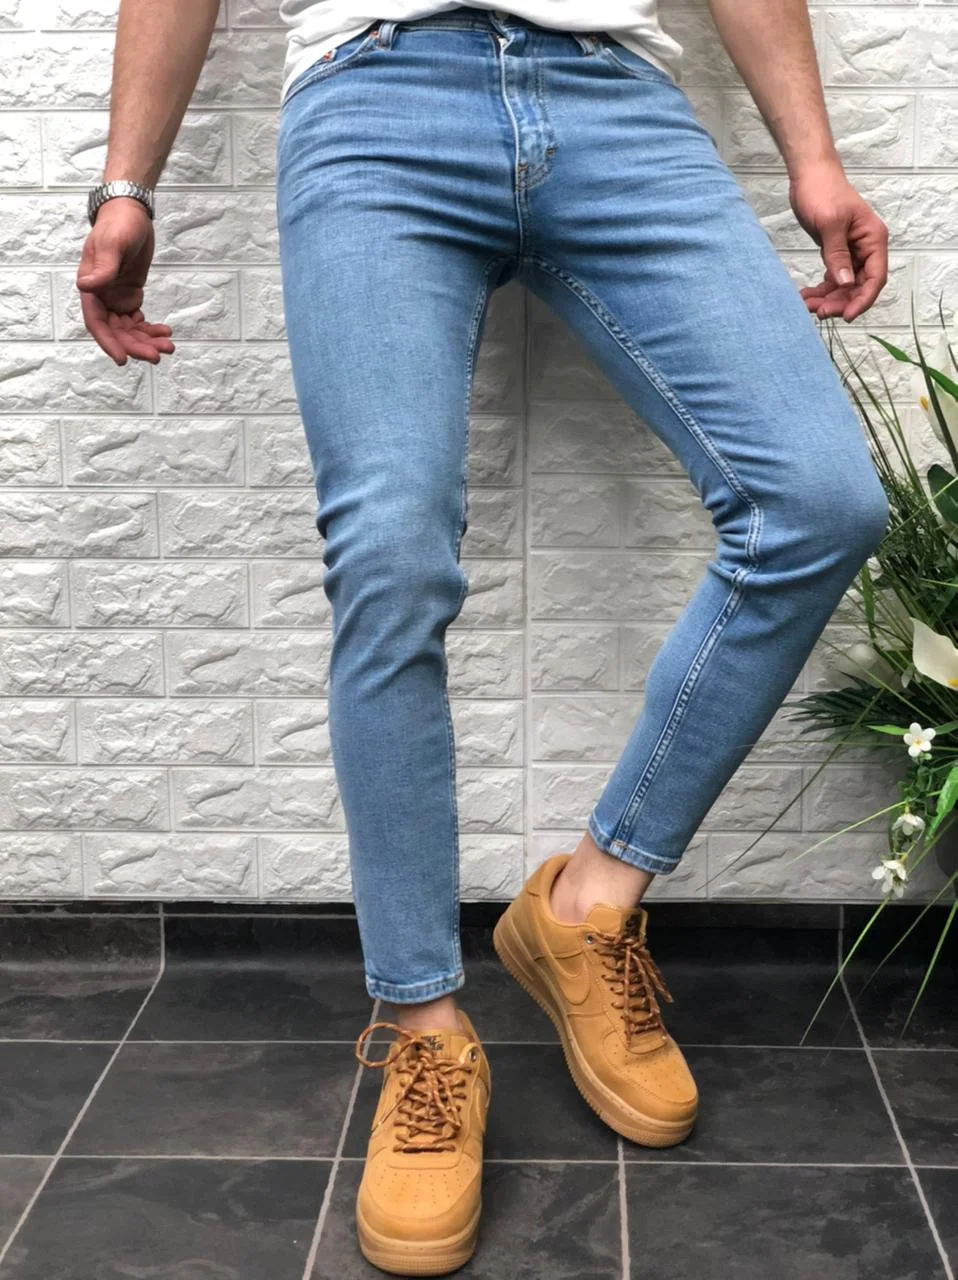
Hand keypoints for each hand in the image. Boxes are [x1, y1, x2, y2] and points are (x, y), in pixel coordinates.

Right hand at [76, 198, 174, 364]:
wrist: (131, 213)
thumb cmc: (119, 224)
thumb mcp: (112, 243)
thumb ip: (102, 267)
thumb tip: (85, 287)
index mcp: (91, 287)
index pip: (96, 322)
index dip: (109, 342)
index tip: (123, 359)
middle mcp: (101, 297)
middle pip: (116, 331)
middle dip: (136, 345)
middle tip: (159, 355)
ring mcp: (116, 298)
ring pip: (129, 330)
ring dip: (147, 341)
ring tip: (169, 346)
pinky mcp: (130, 295)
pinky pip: (138, 320)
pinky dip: (150, 329)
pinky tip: (166, 332)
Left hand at [789, 161, 888, 323]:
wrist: (809, 174)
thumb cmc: (822, 191)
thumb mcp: (829, 223)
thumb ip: (837, 254)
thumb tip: (846, 283)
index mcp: (873, 239)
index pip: (875, 277)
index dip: (862, 299)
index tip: (846, 316)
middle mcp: (866, 247)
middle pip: (859, 286)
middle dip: (840, 302)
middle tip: (818, 312)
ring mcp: (852, 251)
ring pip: (845, 285)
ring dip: (828, 299)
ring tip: (806, 306)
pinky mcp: (836, 252)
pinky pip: (833, 278)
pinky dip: (821, 289)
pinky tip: (805, 296)